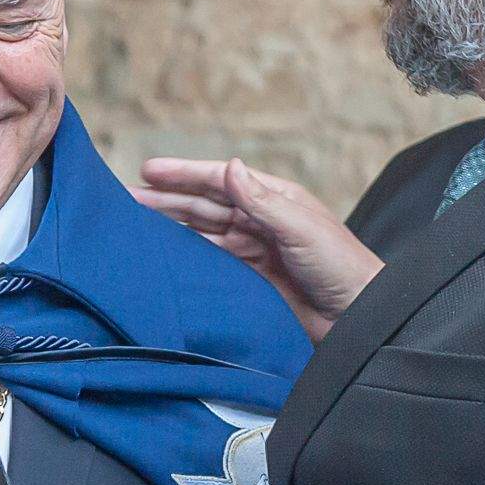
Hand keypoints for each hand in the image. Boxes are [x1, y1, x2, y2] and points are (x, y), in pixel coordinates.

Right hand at [133, 157, 380, 340]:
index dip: (185, 174)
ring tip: (134, 222)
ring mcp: (253, 251)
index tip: (149, 171)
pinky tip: (163, 254)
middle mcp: (260, 221)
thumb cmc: (341, 266)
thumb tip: (231, 168)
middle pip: (204, 205)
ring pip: (202, 232)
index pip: (221, 180)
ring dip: (170, 225)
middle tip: (127, 197)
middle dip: (166, 198)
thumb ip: (262, 201)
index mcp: (275, 199)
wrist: (358, 317)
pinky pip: (210, 262)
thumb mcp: (301, 227)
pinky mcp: (249, 280)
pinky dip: (186, 256)